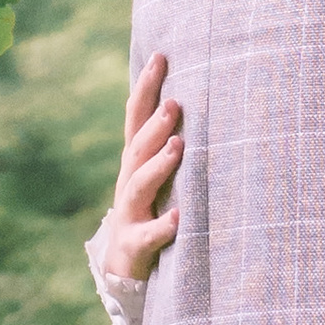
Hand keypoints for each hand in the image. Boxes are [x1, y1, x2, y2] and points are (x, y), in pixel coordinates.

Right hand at [96, 53, 183, 284]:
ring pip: (138, 185)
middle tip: (176, 103)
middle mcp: (128, 182)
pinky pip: (148, 235)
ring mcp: (129, 214)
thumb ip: (170, 143)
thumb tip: (199, 99)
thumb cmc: (151, 212)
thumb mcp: (158, 176)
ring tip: (178, 147)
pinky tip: (179, 217)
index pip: (136, 118)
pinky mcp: (133, 246)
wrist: (124, 268)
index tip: (160, 56)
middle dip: (155, 124)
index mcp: (135, 162)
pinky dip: (163, 226)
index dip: (146, 87)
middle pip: (137, 147)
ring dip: (158, 165)